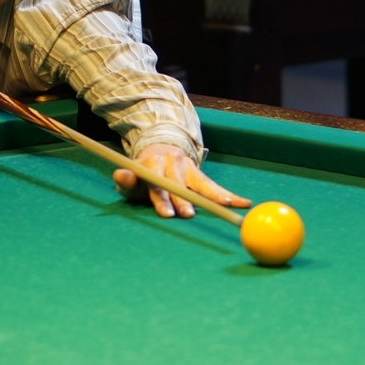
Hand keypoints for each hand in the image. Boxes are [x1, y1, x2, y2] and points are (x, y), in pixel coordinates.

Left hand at [112, 143, 250, 218]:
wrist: (159, 149)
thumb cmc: (144, 174)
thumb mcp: (132, 178)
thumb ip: (126, 181)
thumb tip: (121, 176)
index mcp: (153, 166)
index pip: (157, 186)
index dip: (162, 200)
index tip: (168, 215)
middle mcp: (172, 165)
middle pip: (180, 186)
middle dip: (185, 200)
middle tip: (190, 215)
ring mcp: (187, 169)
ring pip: (202, 183)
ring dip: (215, 195)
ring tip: (227, 205)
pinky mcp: (199, 174)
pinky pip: (215, 185)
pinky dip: (230, 194)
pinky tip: (243, 203)